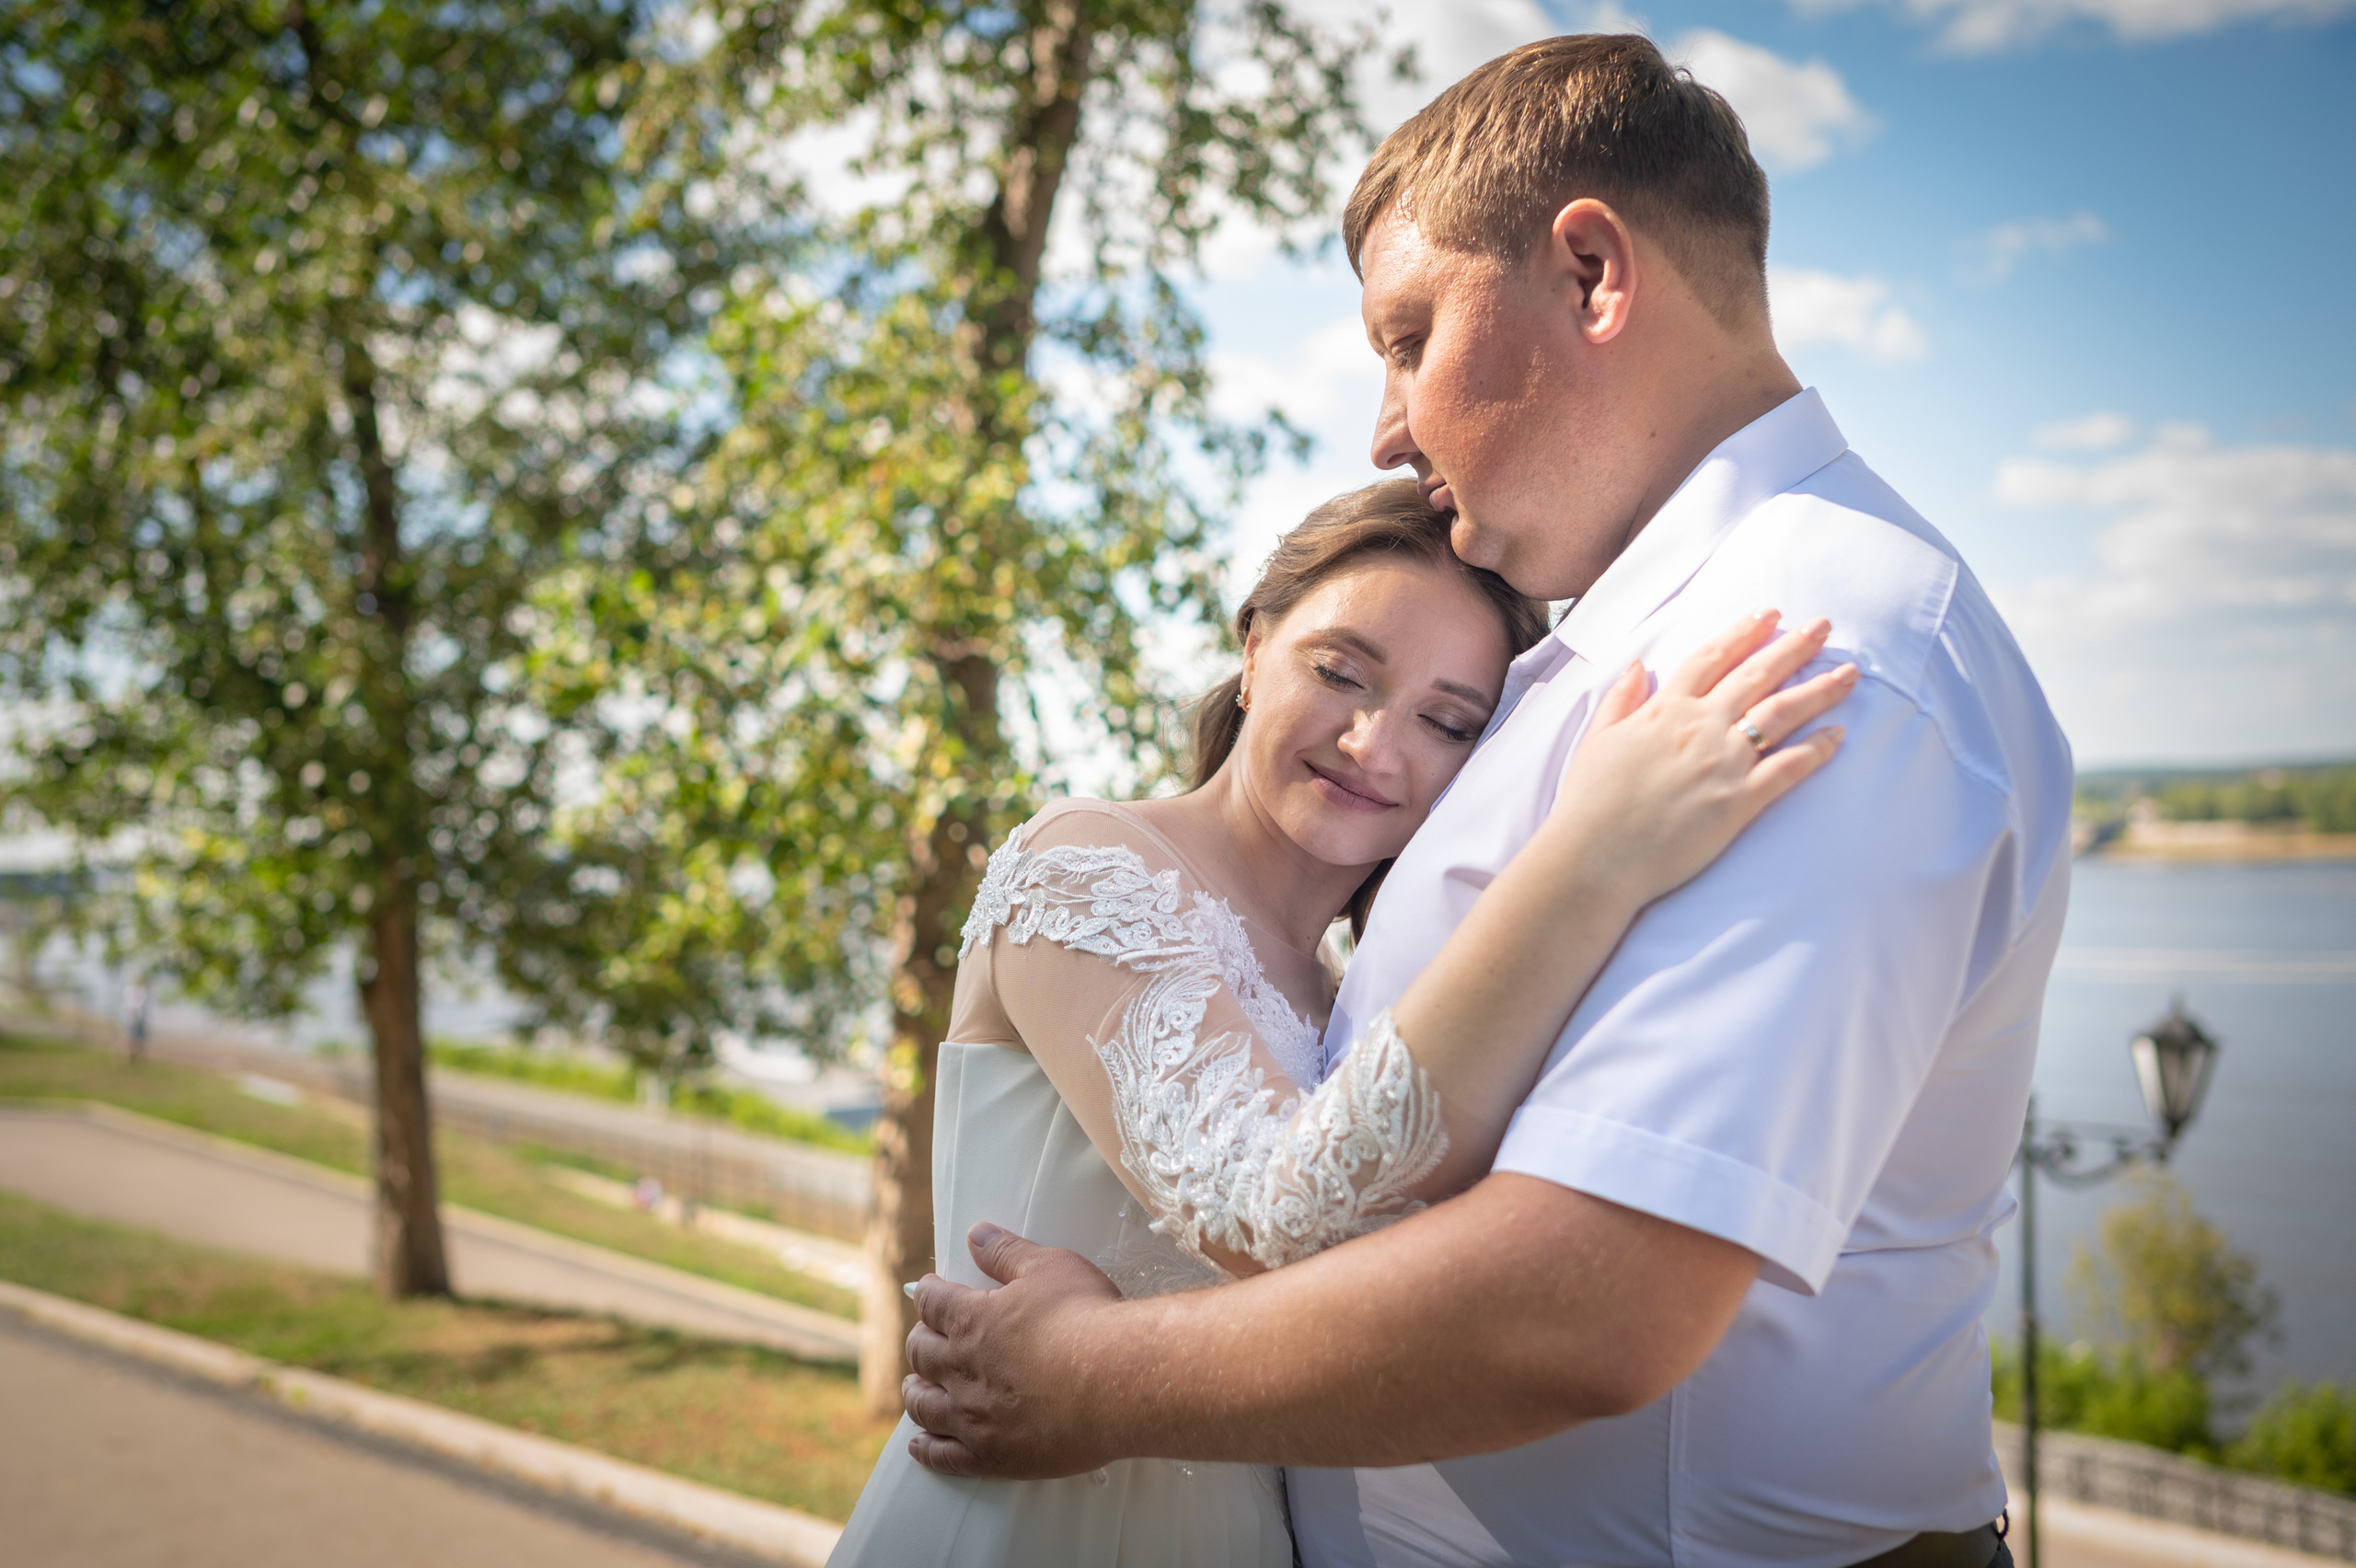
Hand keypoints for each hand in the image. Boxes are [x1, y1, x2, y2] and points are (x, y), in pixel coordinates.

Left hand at [902, 1222, 1130, 1479]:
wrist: (1119, 1381)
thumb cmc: (1088, 1318)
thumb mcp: (1050, 1267)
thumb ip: (1007, 1252)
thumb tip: (976, 1235)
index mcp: (971, 1319)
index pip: (931, 1302)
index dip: (928, 1294)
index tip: (929, 1292)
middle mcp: (962, 1368)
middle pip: (920, 1354)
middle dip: (920, 1342)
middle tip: (925, 1339)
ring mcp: (974, 1416)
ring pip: (924, 1406)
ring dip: (916, 1393)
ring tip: (916, 1388)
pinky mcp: (993, 1454)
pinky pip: (945, 1456)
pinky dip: (927, 1449)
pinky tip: (920, 1444)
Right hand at [1548, 610, 1854, 908]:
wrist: (1595, 857)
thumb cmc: (1589, 803)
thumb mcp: (1597, 739)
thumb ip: (1620, 699)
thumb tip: (1636, 665)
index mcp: (1664, 709)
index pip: (1712, 657)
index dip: (1744, 632)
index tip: (1770, 614)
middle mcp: (1700, 726)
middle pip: (1757, 674)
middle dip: (1794, 646)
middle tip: (1824, 626)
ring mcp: (1723, 763)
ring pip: (1782, 713)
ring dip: (1819, 689)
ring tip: (1849, 673)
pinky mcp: (1739, 801)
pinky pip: (1788, 768)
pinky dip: (1817, 749)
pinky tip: (1839, 735)